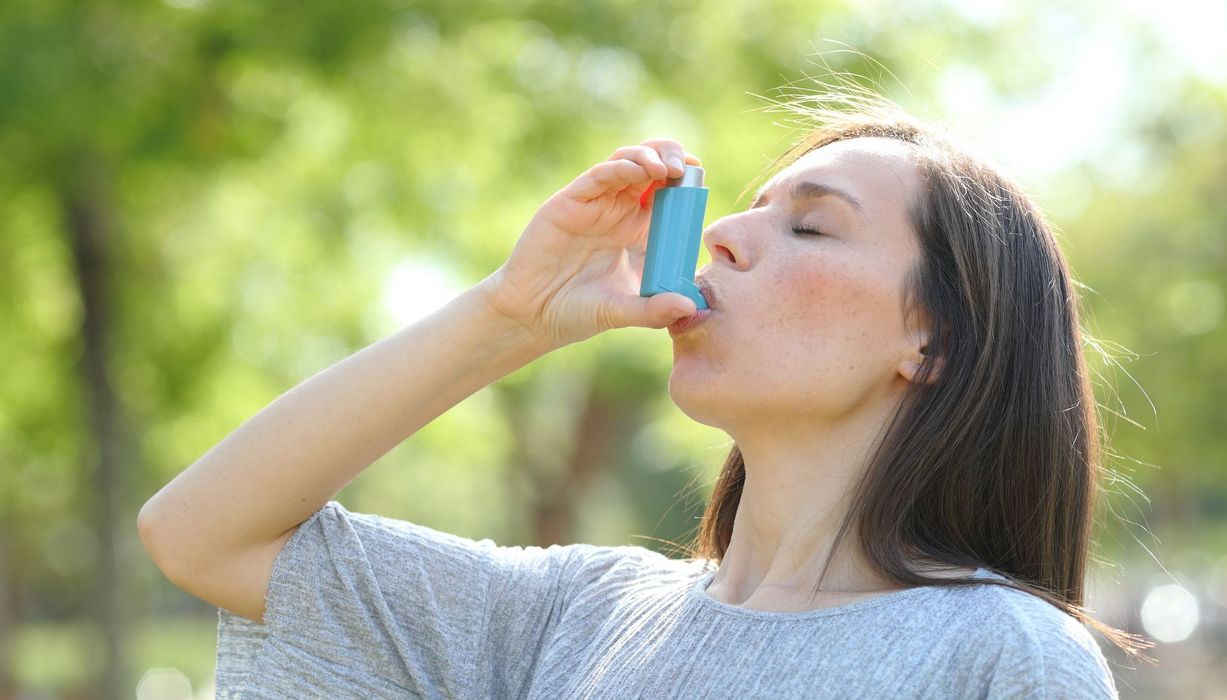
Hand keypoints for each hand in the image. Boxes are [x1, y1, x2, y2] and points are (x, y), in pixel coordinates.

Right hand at [478, 137, 702, 348]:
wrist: (532, 316)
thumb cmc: (578, 312)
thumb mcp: (623, 312)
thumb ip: (654, 309)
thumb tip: (691, 307)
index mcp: (636, 230)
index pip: (667, 193)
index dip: (683, 180)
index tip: (698, 175)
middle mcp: (617, 211)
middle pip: (649, 167)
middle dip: (670, 157)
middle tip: (685, 167)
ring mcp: (594, 204)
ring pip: (625, 162)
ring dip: (648, 157)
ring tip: (666, 169)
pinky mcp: (570, 203)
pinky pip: (598, 176)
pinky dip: (619, 168)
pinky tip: (637, 171)